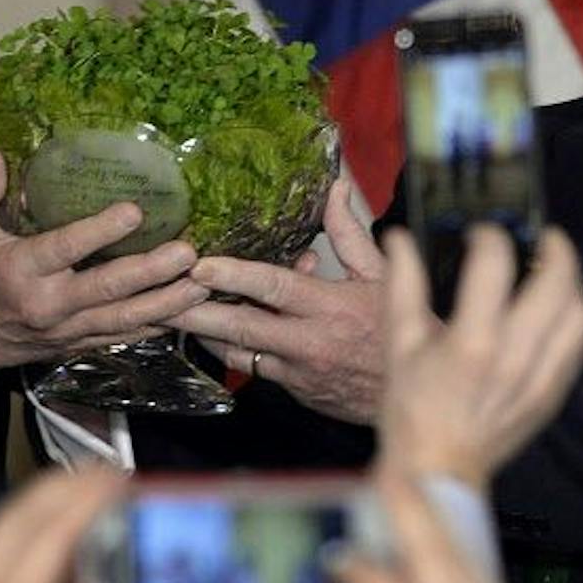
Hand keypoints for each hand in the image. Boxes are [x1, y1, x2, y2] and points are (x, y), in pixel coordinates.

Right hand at [0, 152, 209, 391]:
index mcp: (20, 270)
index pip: (66, 248)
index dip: (101, 231)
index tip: (135, 210)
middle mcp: (47, 305)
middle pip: (107, 288)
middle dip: (152, 271)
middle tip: (188, 252)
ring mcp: (64, 331)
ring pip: (122, 319)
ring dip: (165, 303)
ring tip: (202, 284)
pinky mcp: (73, 346)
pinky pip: (119, 337)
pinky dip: (152, 326)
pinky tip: (183, 313)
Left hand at [170, 177, 388, 422]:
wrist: (424, 394)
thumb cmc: (401, 328)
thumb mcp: (381, 276)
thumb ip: (349, 234)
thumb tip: (336, 188)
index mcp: (331, 308)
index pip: (274, 288)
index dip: (233, 277)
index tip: (199, 266)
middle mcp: (309, 343)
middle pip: (240, 328)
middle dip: (194, 314)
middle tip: (158, 299)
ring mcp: (299, 373)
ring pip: (238, 354)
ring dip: (203, 334)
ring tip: (169, 314)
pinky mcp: (296, 391)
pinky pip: (254, 370)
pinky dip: (233, 350)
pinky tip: (212, 333)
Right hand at [378, 225, 582, 489]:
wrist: (439, 467)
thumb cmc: (412, 408)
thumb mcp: (398, 345)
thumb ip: (402, 285)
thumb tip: (400, 238)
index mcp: (473, 341)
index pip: (496, 263)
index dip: (490, 235)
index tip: (480, 232)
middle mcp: (516, 356)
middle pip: (556, 281)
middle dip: (552, 247)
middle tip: (537, 236)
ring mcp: (541, 376)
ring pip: (578, 312)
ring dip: (569, 282)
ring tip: (551, 270)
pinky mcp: (554, 392)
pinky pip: (579, 344)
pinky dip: (572, 318)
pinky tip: (554, 311)